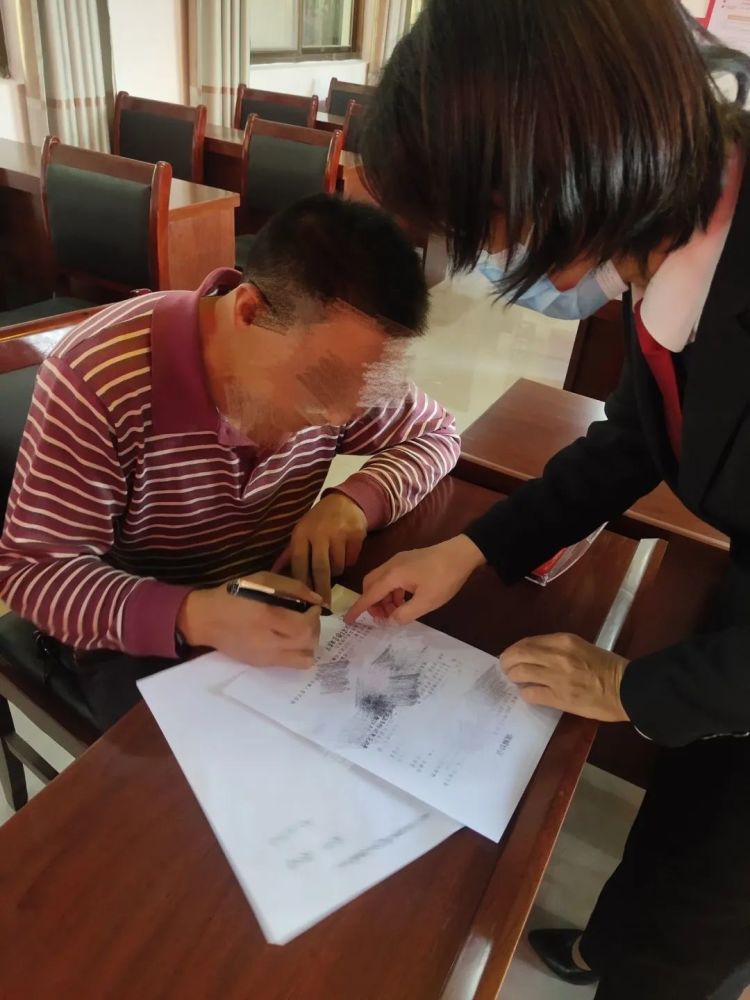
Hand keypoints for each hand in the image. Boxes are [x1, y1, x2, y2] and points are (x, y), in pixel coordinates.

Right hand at [178, 572, 321, 668]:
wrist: (206, 619)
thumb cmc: (234, 595)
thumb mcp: (262, 580)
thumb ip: (293, 588)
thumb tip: (318, 600)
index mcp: (266, 616)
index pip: (304, 625)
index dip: (314, 616)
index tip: (312, 607)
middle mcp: (267, 640)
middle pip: (306, 643)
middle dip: (315, 629)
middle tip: (308, 618)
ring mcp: (264, 656)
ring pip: (303, 659)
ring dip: (309, 644)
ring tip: (302, 631)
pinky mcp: (261, 664)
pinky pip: (290, 664)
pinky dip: (297, 652)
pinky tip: (290, 640)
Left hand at [274, 493, 367, 605]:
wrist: (345, 501)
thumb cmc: (318, 521)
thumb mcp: (301, 532)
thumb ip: (289, 554)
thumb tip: (273, 573)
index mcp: (301, 533)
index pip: (299, 563)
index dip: (301, 583)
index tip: (303, 600)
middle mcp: (319, 533)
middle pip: (321, 568)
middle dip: (322, 589)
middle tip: (325, 605)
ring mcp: (339, 533)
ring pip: (338, 566)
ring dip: (337, 570)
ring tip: (334, 559)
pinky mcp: (356, 535)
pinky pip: (351, 559)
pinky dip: (348, 561)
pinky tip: (346, 550)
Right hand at [345, 534, 484, 624]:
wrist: (462, 553)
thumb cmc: (444, 578)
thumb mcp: (426, 602)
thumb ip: (405, 614)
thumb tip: (391, 620)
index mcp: (392, 575)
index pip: (369, 595)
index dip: (358, 609)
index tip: (348, 620)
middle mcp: (391, 565)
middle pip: (370, 584)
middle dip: (371, 602)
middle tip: (382, 618)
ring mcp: (400, 560)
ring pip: (381, 581)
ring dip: (383, 598)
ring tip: (396, 612)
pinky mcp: (408, 560)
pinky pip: (392, 577)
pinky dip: (392, 591)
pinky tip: (405, 600)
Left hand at [500, 633, 629, 720]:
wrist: (626, 689)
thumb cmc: (607, 667)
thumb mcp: (581, 647)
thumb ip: (557, 649)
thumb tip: (533, 655)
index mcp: (563, 640)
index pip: (528, 642)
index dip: (515, 649)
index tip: (512, 655)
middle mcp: (556, 656)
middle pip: (518, 655)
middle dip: (507, 661)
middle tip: (506, 668)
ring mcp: (557, 677)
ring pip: (520, 673)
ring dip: (513, 677)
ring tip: (514, 680)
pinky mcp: (559, 698)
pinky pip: (531, 694)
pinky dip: (526, 693)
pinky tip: (528, 694)